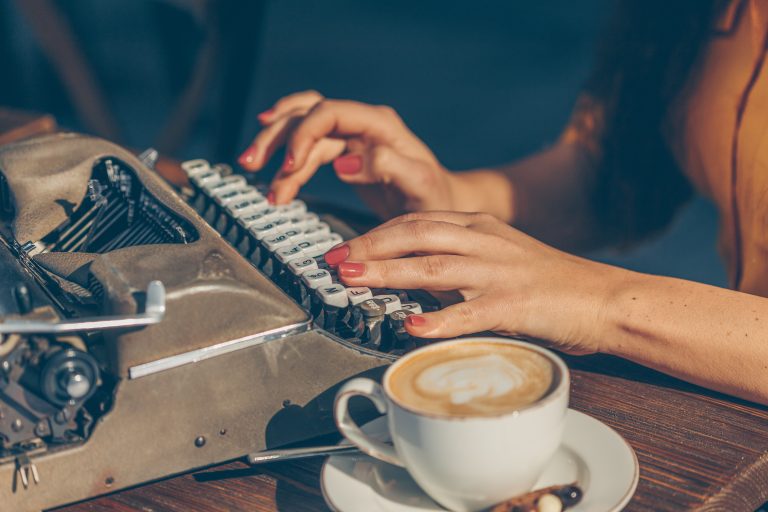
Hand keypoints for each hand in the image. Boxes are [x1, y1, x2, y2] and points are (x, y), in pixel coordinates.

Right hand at [238, 90, 456, 218]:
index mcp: (380, 125)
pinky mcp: (344, 150)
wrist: (441, 202)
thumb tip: (345, 162)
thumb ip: (389, 169)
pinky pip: (308, 146)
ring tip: (253, 170)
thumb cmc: (435, 197)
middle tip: (252, 163)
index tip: (288, 167)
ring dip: (275, 146)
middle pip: (307, 113)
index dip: (303, 135)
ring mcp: (352, 134)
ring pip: (302, 126)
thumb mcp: (420, 186)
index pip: (329, 113)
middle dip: (276, 136)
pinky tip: (275, 176)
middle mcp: (363, 123)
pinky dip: (288, 161)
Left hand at [325, 211, 623, 354]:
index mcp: (478, 226)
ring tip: (353, 280)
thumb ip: (455, 260)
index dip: (374, 233)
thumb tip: (408, 275)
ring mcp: (499, 272)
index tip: (344, 248)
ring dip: (388, 272)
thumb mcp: (497, 256)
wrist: (603, 298)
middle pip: (416, 234)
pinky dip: (440, 320)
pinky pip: (471, 312)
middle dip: (369, 246)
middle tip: (334, 262)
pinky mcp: (515, 304)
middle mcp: (484, 241)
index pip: (416, 220)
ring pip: (434, 266)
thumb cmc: (548, 282)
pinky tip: (413, 327)